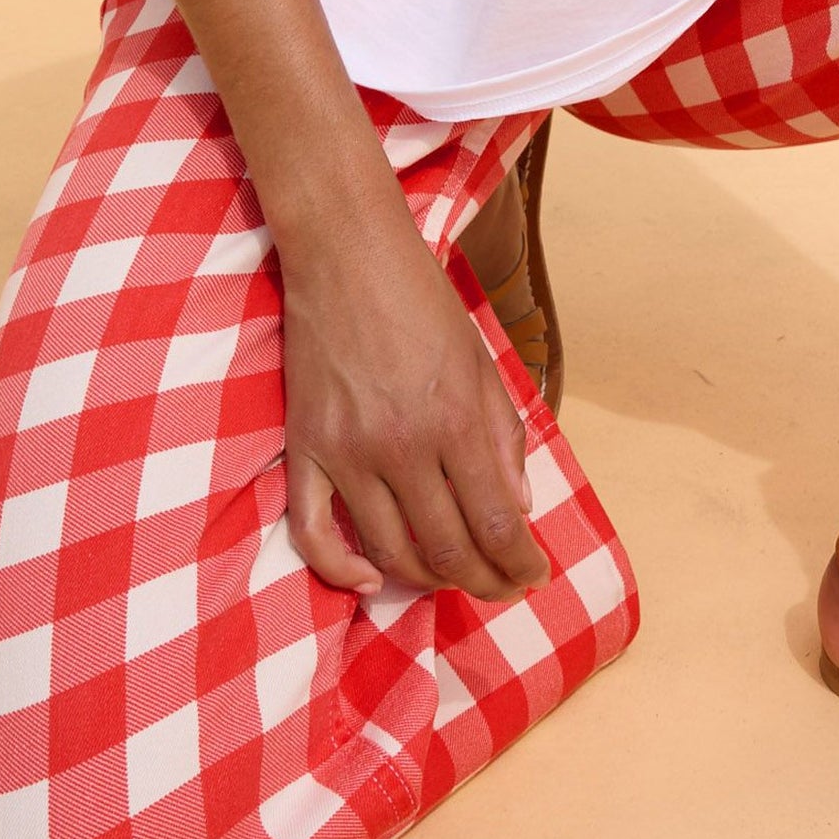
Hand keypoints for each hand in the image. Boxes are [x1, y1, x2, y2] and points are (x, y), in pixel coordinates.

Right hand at [274, 138, 547, 599]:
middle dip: (484, 581)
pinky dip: (341, 570)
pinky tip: (371, 580)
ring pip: (389, 552)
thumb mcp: (482, 363)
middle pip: (448, 550)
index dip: (519, 563)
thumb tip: (519, 508)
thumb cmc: (423, 301)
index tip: (532, 575)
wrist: (347, 253)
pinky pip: (312, 532)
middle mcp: (403, 446)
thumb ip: (503, 437)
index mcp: (457, 420)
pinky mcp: (305, 449)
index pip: (497, 523)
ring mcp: (348, 453)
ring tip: (451, 577)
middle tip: (501, 585)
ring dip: (427, 580)